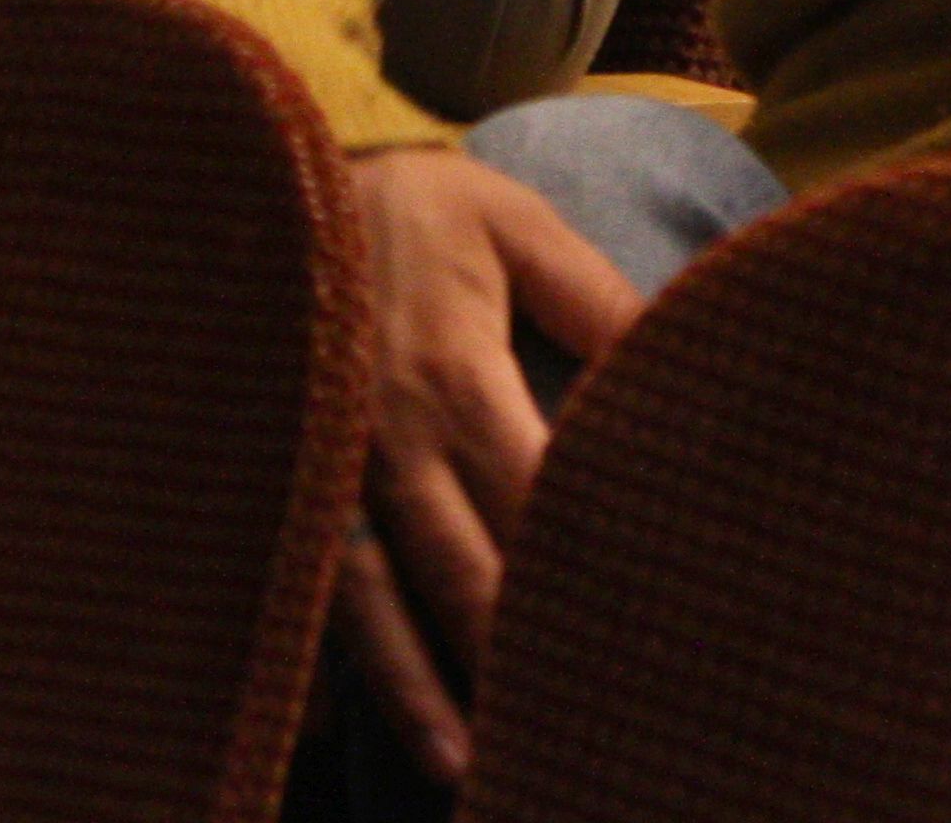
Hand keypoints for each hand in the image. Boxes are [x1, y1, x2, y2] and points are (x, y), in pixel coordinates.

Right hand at [336, 146, 644, 786]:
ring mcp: (329, 472)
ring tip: (474, 771)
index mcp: (454, 372)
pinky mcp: (292, 488)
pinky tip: (368, 737)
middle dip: (519, 657)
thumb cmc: (415, 212)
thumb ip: (597, 300)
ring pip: (381, 601)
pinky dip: (351, 668)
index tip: (657, 630)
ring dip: (425, 690)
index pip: (537, 494)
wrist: (272, 187)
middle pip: (463, 571)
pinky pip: (319, 592)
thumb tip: (677, 368)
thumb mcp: (512, 226)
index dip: (592, 564)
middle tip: (584, 735)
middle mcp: (386, 436)